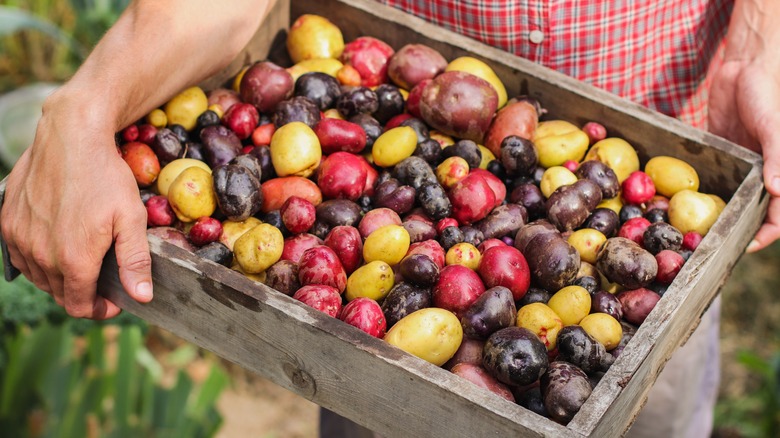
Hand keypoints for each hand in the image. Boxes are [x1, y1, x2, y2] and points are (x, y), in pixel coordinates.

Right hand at [0, 90, 152, 317]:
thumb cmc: (106, 176)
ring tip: (83, 261)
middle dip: (83, 294)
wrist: (70, 138)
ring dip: (60, 278)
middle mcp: (40, 255)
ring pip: (39, 278)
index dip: (99, 310)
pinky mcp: (7, 222)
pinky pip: (20, 256)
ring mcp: (19, 238)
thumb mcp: (132, 218)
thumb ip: (135, 262)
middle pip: (60, 294)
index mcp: (73, 259)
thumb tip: (141, 297)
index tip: (114, 301)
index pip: (80, 306)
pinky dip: (38, 260)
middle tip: (104, 280)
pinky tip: (57, 246)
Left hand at [708, 58, 779, 251]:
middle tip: (711, 245)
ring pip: (731, 200)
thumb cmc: (768, 95)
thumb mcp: (773, 125)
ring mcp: (741, 168)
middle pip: (753, 212)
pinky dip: (699, 194)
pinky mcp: (720, 157)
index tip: (747, 246)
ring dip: (717, 216)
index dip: (767, 232)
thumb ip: (779, 156)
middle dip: (737, 230)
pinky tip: (680, 206)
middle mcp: (763, 174)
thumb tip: (779, 191)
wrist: (743, 69)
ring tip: (694, 234)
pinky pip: (711, 180)